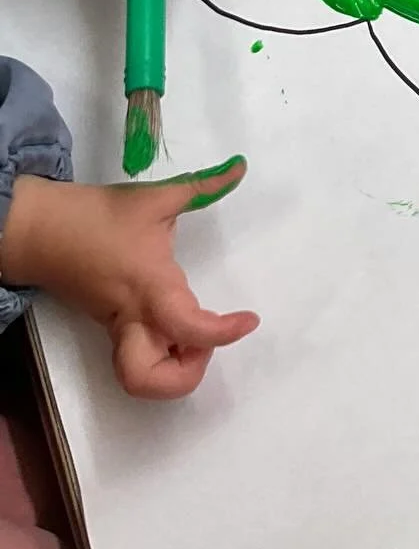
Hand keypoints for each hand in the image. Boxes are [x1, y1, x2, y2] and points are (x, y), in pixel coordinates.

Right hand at [1, 160, 256, 399]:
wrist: (38, 229)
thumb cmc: (97, 215)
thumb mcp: (155, 196)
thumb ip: (203, 185)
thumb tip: (240, 168)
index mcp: (151, 287)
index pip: (189, 328)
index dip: (223, 333)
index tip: (250, 320)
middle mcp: (134, 317)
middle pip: (148, 380)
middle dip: (185, 375)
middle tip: (206, 339)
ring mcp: (117, 328)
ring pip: (137, 377)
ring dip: (171, 370)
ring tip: (193, 332)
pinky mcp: (109, 327)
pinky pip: (135, 356)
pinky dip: (160, 354)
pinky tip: (176, 324)